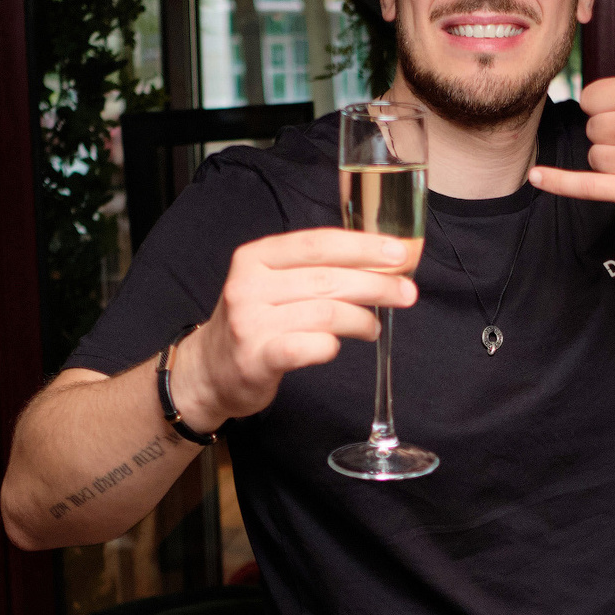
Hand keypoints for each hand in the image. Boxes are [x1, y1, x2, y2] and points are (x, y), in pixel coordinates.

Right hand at [176, 228, 418, 428]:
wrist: (208, 371)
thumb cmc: (254, 323)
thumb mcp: (271, 283)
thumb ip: (314, 270)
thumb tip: (378, 263)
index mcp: (257, 257)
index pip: (318, 243)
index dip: (363, 246)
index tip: (399, 253)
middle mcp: (249, 285)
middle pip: (328, 279)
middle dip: (376, 284)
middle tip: (406, 293)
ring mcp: (251, 322)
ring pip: (326, 313)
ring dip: (361, 320)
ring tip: (373, 327)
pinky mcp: (257, 358)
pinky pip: (311, 347)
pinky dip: (332, 346)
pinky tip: (337, 347)